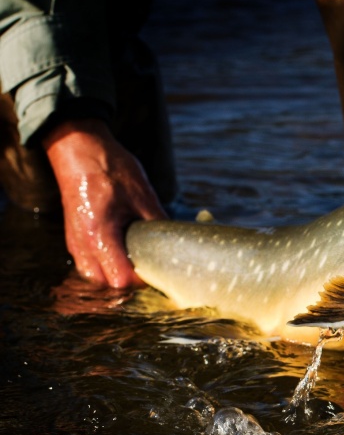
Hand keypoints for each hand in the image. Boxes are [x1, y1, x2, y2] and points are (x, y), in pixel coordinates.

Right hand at [44, 118, 166, 288]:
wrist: (78, 150)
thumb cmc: (110, 169)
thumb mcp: (143, 195)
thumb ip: (158, 223)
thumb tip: (179, 242)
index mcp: (100, 234)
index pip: (120, 279)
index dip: (142, 279)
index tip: (159, 270)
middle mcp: (82, 244)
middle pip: (106, 284)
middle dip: (129, 282)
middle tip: (151, 267)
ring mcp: (75, 243)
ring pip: (95, 277)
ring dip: (116, 275)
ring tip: (138, 261)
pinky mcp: (74, 239)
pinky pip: (89, 265)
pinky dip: (106, 266)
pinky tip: (124, 254)